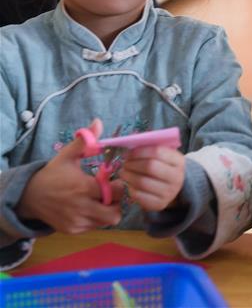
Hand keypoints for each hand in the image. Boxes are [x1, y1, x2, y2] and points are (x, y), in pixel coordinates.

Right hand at [17, 119, 123, 233]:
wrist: (30, 196)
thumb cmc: (53, 174)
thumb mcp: (67, 155)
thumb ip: (85, 141)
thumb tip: (98, 122)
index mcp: (82, 188)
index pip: (115, 192)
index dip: (119, 186)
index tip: (114, 180)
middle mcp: (80, 207)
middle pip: (114, 213)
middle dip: (117, 203)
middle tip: (112, 193)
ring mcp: (76, 221)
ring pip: (106, 221)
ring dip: (108, 211)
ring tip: (101, 200)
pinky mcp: (73, 230)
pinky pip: (95, 227)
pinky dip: (97, 218)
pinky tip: (90, 207)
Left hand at [119, 146, 185, 211]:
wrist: (175, 188)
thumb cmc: (164, 167)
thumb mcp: (165, 156)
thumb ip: (151, 149)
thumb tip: (130, 144)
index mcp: (179, 161)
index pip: (157, 152)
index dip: (140, 151)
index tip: (129, 151)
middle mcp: (177, 177)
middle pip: (149, 167)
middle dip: (132, 163)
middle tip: (125, 162)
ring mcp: (169, 192)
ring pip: (142, 182)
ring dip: (128, 175)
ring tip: (123, 172)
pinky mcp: (159, 204)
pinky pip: (139, 195)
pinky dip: (130, 188)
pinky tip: (129, 183)